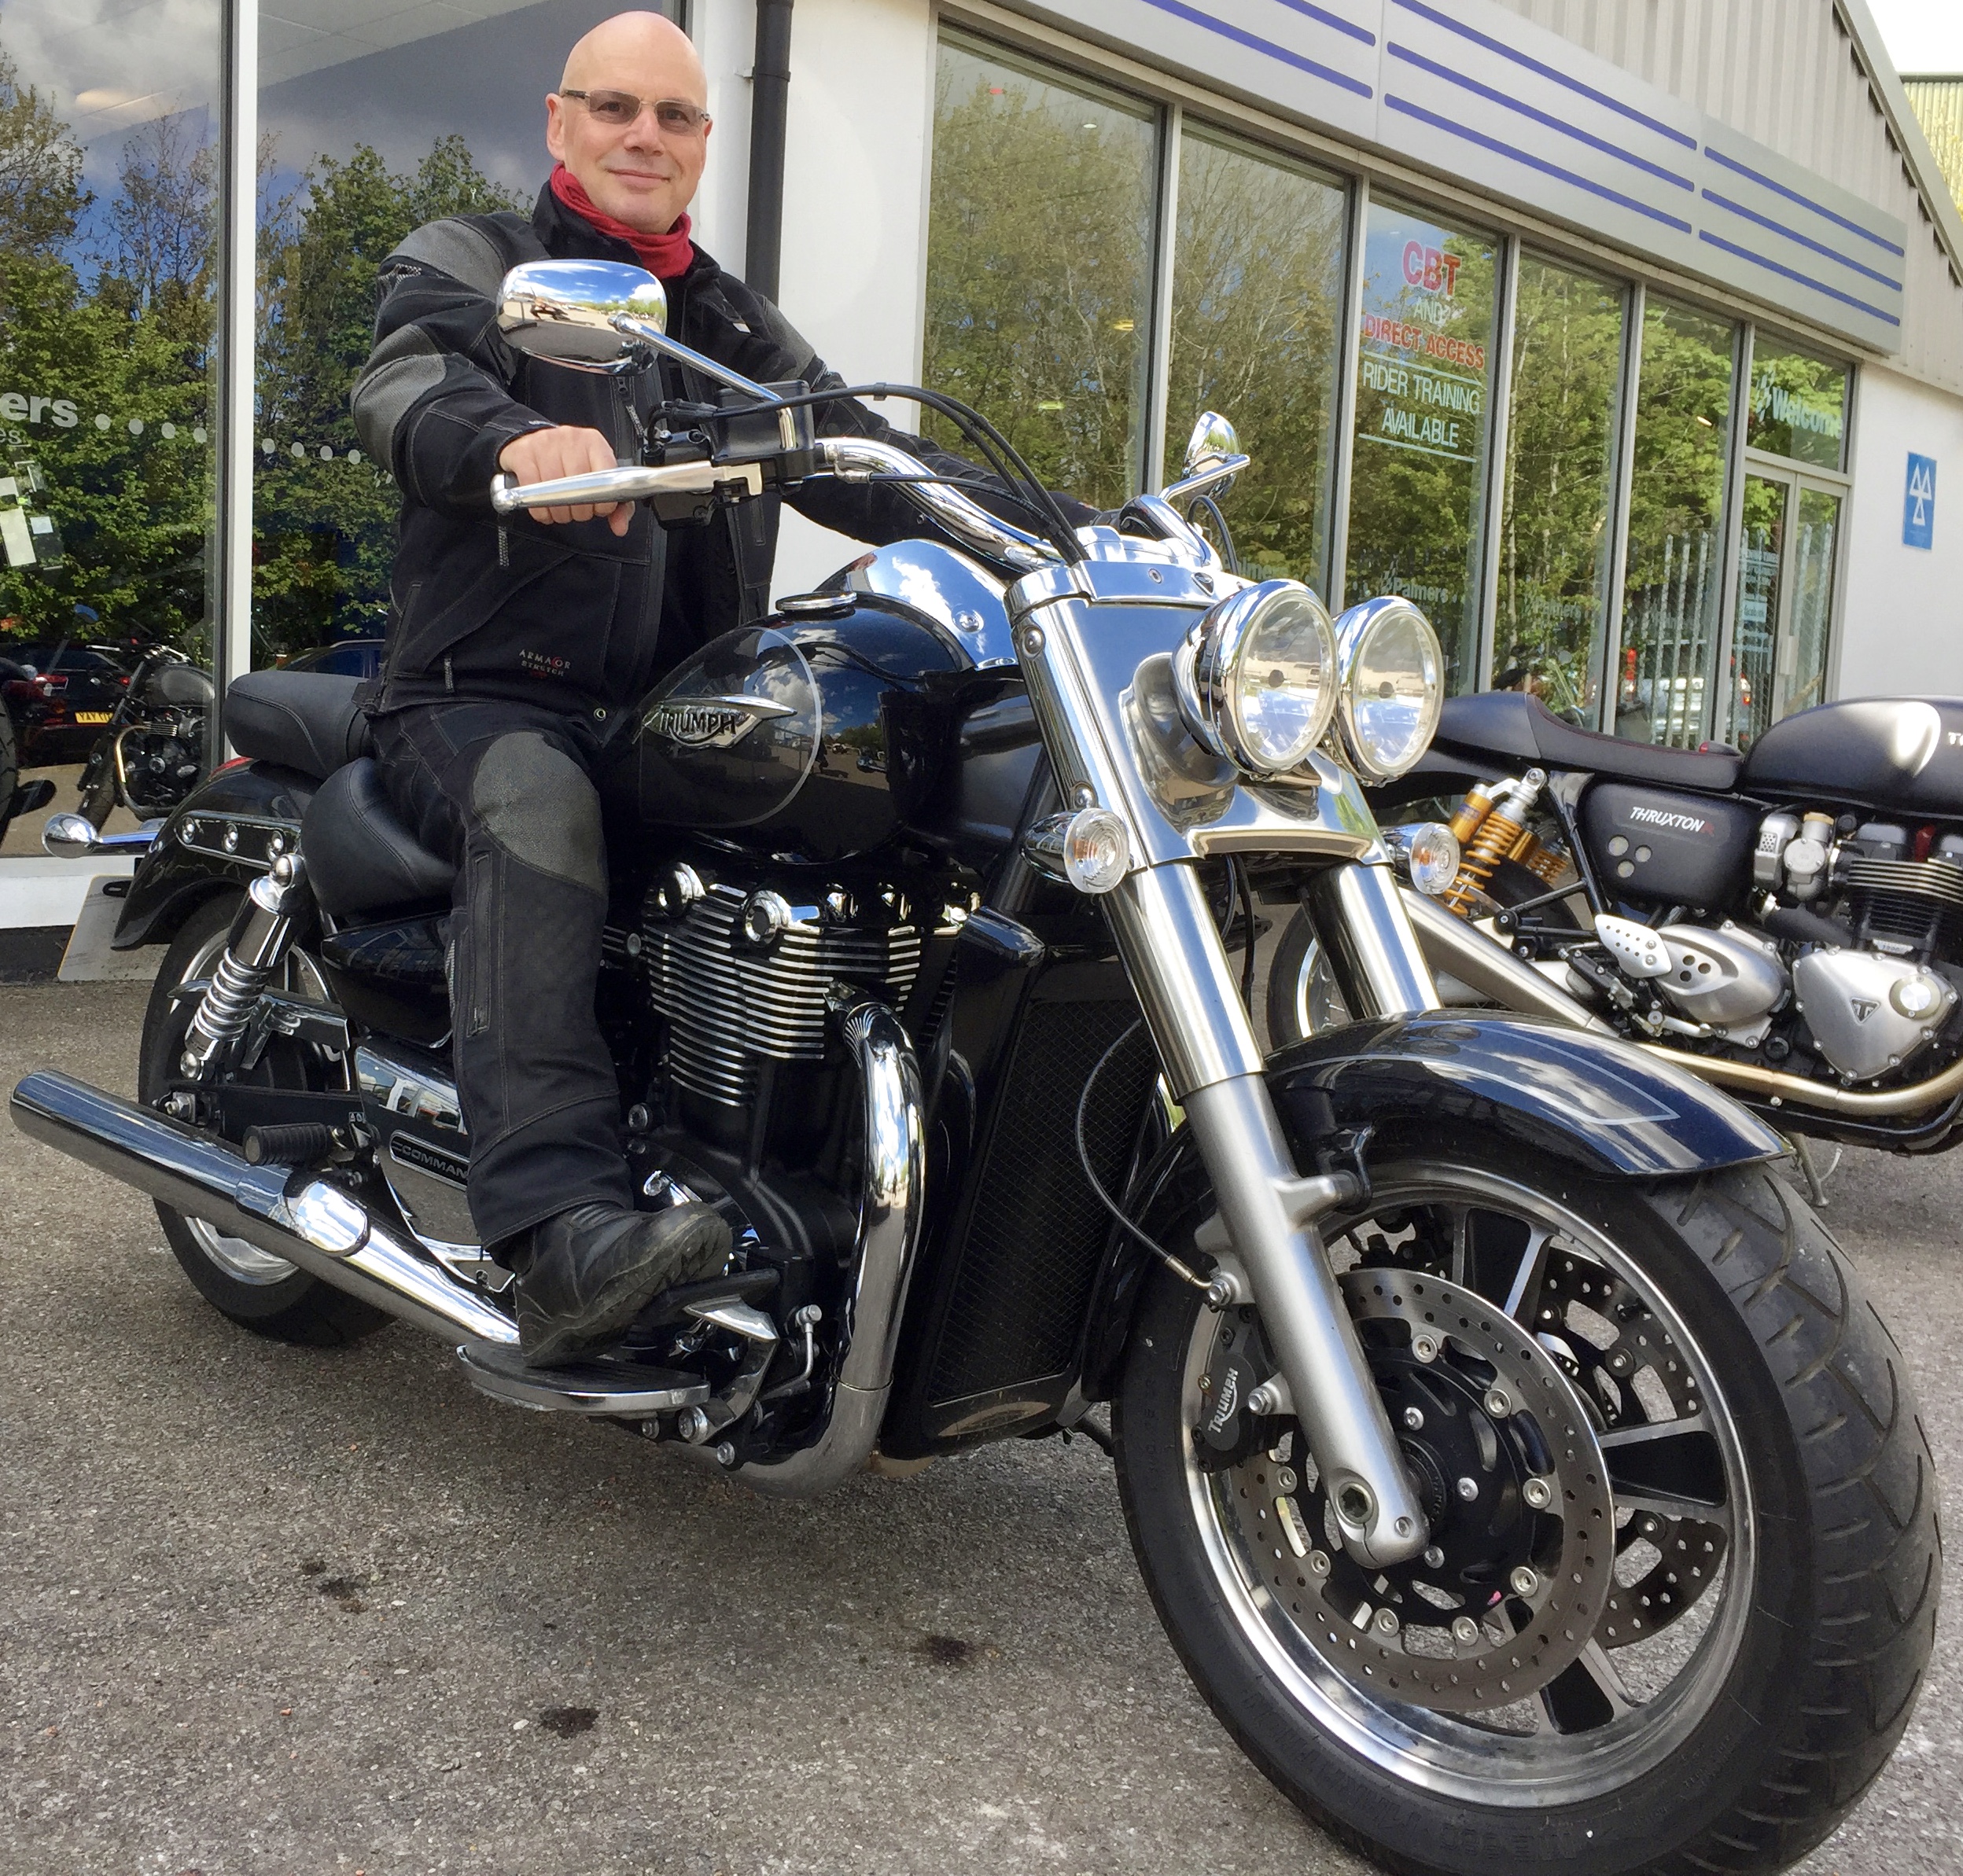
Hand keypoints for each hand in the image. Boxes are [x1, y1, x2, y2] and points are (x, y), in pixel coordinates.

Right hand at [497, 426, 630, 535]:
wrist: (532, 442)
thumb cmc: (569, 462)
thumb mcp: (597, 477)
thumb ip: (616, 504)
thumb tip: (620, 527)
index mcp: (594, 442)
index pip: (605, 475)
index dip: (603, 501)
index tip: (599, 509)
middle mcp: (570, 438)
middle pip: (578, 486)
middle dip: (580, 510)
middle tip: (578, 513)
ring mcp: (545, 443)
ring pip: (554, 490)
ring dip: (559, 511)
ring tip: (561, 511)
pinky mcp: (523, 453)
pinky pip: (531, 490)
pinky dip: (540, 509)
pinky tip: (545, 510)